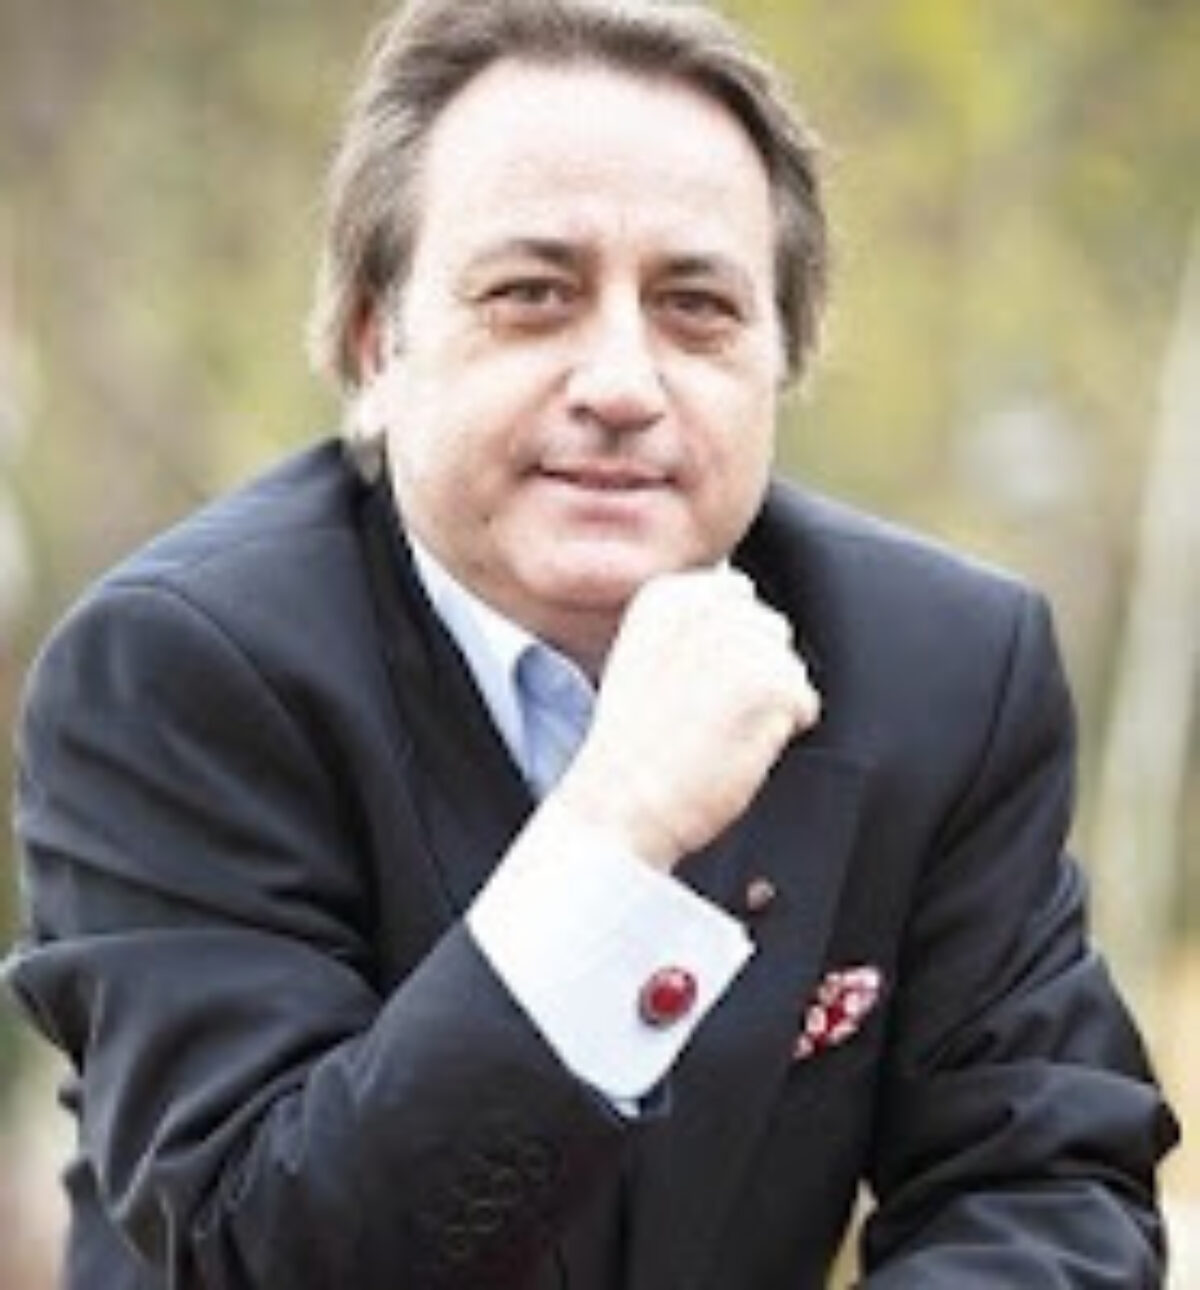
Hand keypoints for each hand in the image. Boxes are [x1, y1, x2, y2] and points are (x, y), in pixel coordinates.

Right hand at [556, 568, 820, 869]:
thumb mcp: (644, 658)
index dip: (731, 644)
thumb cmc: (628, 749)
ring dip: (767, 703)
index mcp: (669, 595)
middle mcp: (707, 606)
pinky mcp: (773, 684)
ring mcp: (743, 644)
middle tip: (709, 713)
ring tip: (715, 732)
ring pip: (790, 668)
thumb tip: (744, 631)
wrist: (620, 800)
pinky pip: (804, 705)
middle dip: (754, 671)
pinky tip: (733, 748)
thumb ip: (695, 630)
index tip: (704, 680)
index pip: (736, 593)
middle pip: (770, 629)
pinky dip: (779, 734)